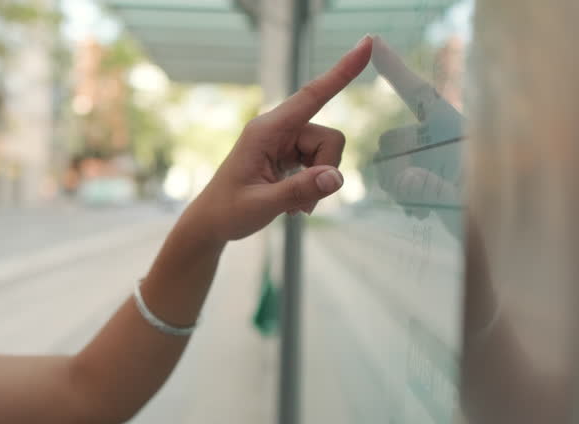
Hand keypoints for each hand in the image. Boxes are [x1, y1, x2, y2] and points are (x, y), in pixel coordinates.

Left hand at [186, 36, 372, 242]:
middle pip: (329, 138)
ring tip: (294, 205)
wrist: (211, 223)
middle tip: (303, 202)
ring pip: (326, 152)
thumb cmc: (228, 211)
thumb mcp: (263, 205)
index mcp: (266, 130)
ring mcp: (283, 141)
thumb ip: (300, 189)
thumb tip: (336, 178)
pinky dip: (313, 185)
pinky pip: (318, 163)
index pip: (313, 95)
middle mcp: (277, 129)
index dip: (342, 72)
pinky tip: (293, 203)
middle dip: (326, 170)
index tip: (366, 44)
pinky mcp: (287, 154)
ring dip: (318, 182)